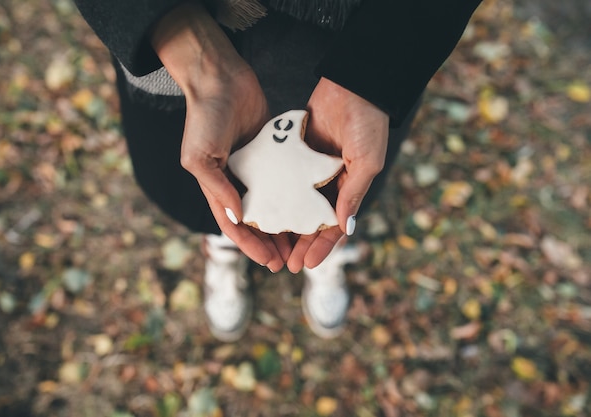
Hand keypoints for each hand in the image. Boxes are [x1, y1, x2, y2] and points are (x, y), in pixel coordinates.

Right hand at [152, 2, 289, 270]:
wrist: (219, 78)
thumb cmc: (204, 117)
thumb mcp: (200, 156)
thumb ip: (218, 187)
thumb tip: (238, 217)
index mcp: (216, 186)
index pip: (234, 225)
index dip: (251, 246)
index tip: (270, 262)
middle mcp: (235, 181)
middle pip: (255, 221)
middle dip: (270, 242)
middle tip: (289, 260)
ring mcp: (255, 167)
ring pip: (273, 203)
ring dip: (284, 223)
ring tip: (301, 241)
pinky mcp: (271, 151)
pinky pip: (284, 179)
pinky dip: (294, 194)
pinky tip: (309, 206)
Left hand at [287, 77, 389, 271]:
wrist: (353, 85)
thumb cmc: (367, 124)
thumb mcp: (366, 161)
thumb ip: (353, 193)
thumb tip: (344, 227)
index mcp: (349, 188)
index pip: (334, 226)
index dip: (321, 247)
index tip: (307, 265)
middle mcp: (329, 183)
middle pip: (312, 221)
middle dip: (300, 244)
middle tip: (285, 264)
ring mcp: (310, 169)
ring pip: (295, 204)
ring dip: (286, 225)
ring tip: (270, 245)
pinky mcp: (295, 153)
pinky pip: (284, 179)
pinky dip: (275, 195)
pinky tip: (260, 209)